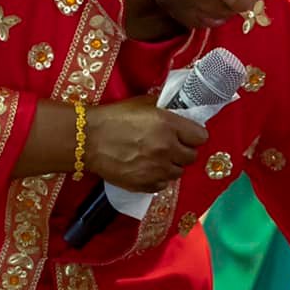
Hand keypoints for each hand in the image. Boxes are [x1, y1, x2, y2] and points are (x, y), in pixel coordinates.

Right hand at [84, 98, 207, 190]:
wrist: (88, 139)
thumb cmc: (113, 117)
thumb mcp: (142, 104)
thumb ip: (165, 110)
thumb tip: (179, 112)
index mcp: (169, 125)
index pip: (201, 136)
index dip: (194, 135)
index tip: (186, 134)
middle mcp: (167, 149)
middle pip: (192, 157)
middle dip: (184, 151)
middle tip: (172, 146)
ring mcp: (157, 169)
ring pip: (178, 173)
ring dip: (171, 166)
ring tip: (157, 158)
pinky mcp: (145, 185)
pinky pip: (163, 185)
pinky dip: (158, 178)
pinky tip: (148, 169)